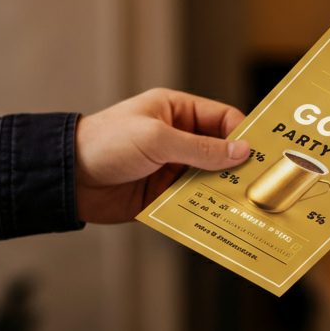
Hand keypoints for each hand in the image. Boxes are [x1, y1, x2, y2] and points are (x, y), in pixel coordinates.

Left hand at [74, 88, 248, 222]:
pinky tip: (220, 219)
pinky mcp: (163, 195)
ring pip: (209, 180)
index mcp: (177, 111)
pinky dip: (206, 210)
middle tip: (262, 183)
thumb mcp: (156, 139)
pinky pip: (192, 202)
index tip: (263, 154)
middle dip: (238, 167)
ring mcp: (171, 168)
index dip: (243, 135)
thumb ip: (200, 148)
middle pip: (221, 152)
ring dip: (224, 192)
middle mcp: (178, 138)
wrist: (66, 178)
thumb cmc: (105, 143)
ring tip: (247, 205)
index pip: (223, 119)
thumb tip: (240, 152)